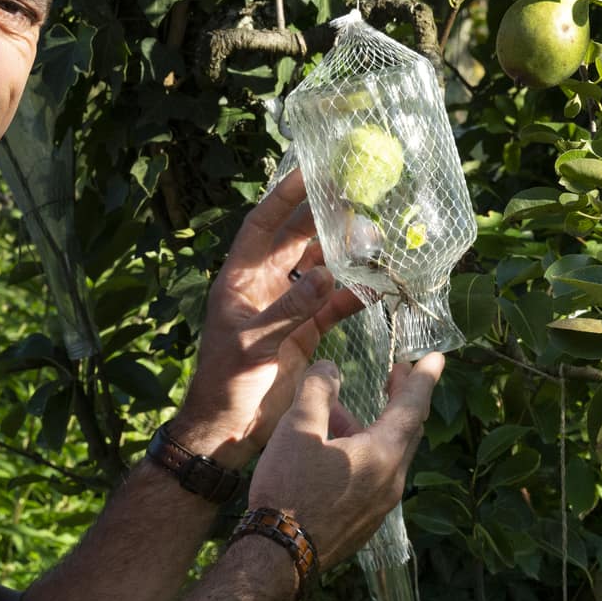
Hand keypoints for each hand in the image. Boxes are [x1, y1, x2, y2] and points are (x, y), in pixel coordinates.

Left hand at [171, 168, 364, 465]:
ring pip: (318, 270)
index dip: (284, 196)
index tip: (310, 170)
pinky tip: (374, 285)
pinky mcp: (303, 334)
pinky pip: (331, 306)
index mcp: (239, 280)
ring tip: (372, 234)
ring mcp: (285, 309)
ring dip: (342, 254)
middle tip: (354, 194)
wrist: (228, 430)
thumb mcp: (253, 342)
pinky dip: (351, 295)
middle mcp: (262, 288)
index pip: (262, 226)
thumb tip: (326, 273)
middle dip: (322, 218)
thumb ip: (289, 308)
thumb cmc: (226, 383)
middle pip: (295, 241)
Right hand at [247, 353, 443, 570]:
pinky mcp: (365, 523)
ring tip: (339, 411)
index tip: (437, 357)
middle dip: (402, 398)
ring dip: (371, 427)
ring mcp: (381, 506)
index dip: (424, 377)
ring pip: (386, 455)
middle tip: (397, 373)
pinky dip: (362, 454)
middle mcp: (392, 480)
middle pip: (405, 430)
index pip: (413, 405)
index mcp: (383, 453)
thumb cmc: (288, 490)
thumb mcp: (297, 428)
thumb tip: (329, 368)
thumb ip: (317, 390)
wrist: (278, 557)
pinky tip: (332, 451)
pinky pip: (374, 477)